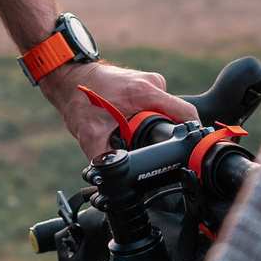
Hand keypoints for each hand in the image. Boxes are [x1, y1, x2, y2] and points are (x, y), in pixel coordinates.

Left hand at [38, 61, 195, 160]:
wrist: (70, 78)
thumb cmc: (79, 99)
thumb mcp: (90, 134)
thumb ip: (103, 159)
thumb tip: (112, 181)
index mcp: (145, 92)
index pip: (186, 114)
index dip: (190, 136)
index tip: (187, 151)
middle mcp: (152, 83)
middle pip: (176, 116)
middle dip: (166, 134)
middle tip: (147, 145)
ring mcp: (150, 80)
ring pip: (166, 110)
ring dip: (154, 124)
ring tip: (133, 130)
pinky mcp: (146, 82)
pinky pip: (157, 104)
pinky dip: (149, 115)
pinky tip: (131, 120)